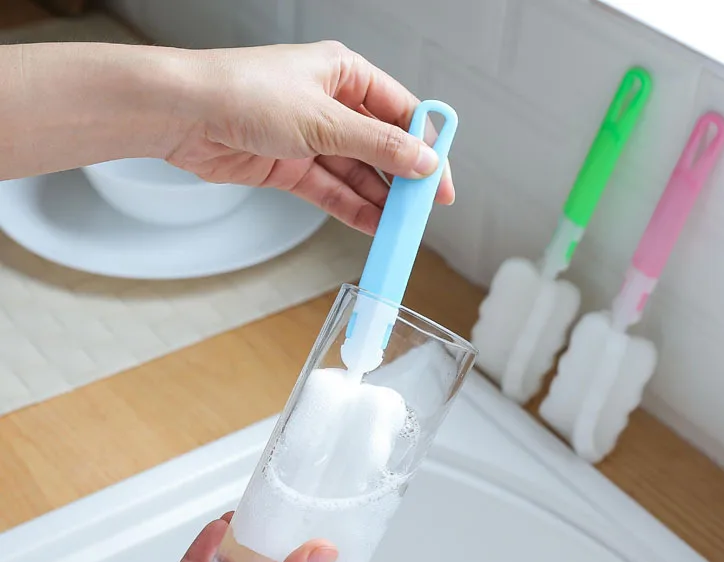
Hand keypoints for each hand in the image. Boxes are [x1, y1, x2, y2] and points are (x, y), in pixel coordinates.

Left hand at [167, 41, 454, 233]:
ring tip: (401, 227)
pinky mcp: (290, 166)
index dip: (425, 146)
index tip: (440, 178)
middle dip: (402, 179)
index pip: (400, 112)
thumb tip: (422, 160)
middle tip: (422, 210)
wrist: (185, 115)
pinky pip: (331, 190)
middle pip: (380, 147)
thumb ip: (377, 145)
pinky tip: (373, 225)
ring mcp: (309, 138)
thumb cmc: (244, 93)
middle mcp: (329, 105)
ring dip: (378, 200)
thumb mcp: (324, 120)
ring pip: (356, 173)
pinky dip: (351, 208)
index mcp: (343, 74)